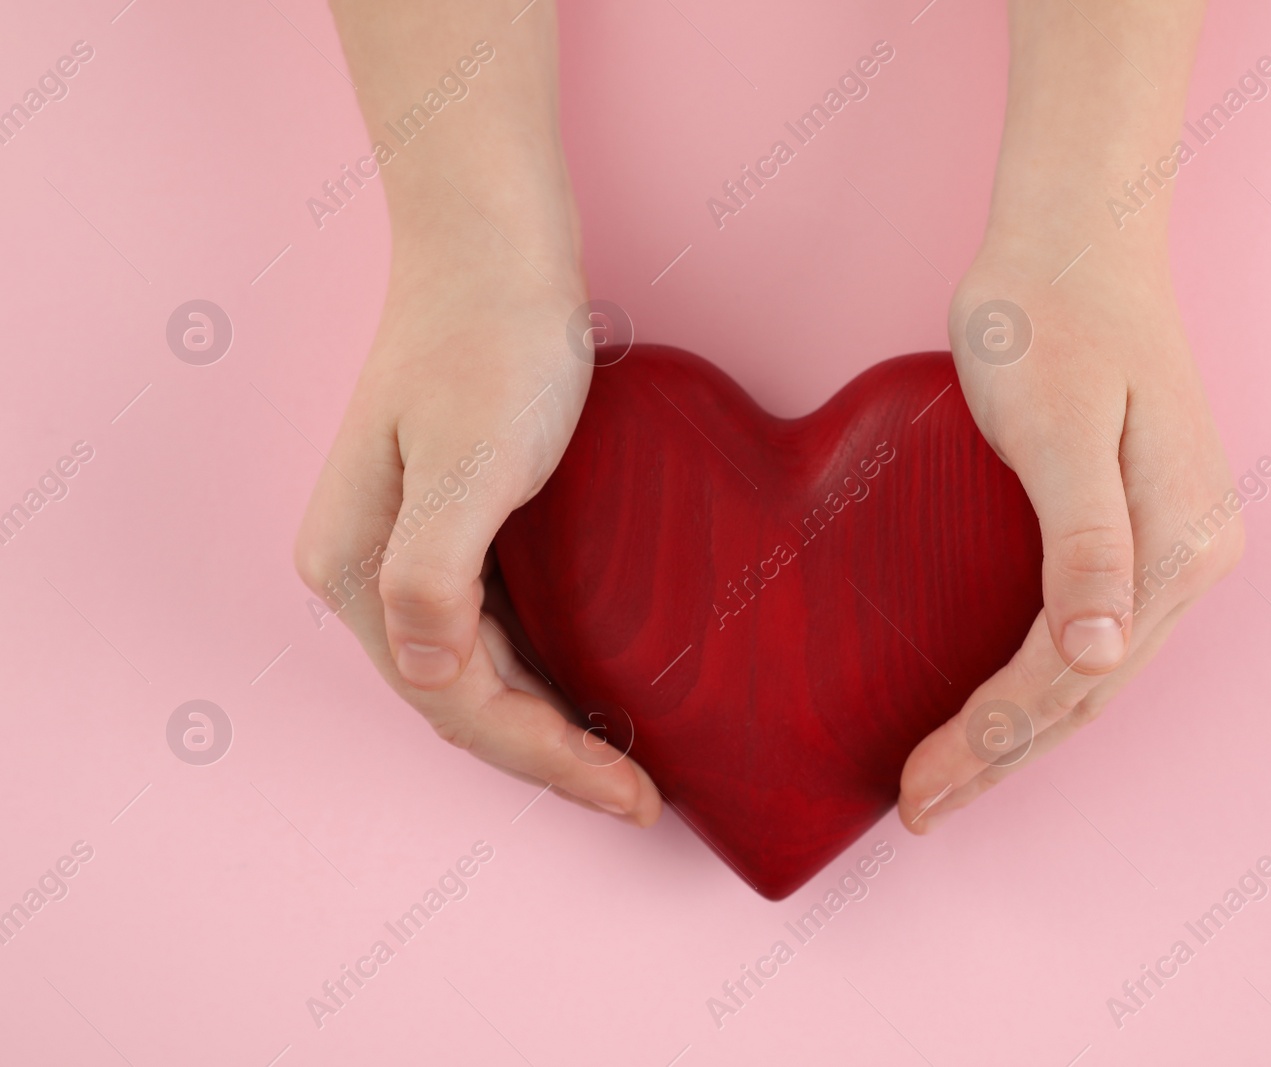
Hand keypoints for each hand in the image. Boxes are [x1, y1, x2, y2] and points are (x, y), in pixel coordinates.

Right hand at [293, 193, 661, 825]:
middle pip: (461, 699)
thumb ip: (438, 575)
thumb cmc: (491, 340)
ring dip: (546, 724)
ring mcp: (400, 547)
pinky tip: (593, 684)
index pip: (454, 702)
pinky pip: (493, 626)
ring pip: (475, 671)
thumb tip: (427, 673)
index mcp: (357, 568)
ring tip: (625, 764)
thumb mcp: (470, 460)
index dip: (544, 761)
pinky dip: (542, 669)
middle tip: (639, 798)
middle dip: (548, 757)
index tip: (632, 796)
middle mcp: (365, 570)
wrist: (495, 244)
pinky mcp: (444, 523)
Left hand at [896, 234, 1241, 831]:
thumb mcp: (1062, 425)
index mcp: (1179, 545)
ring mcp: (1173, 546)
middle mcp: (1191, 558)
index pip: (1071, 677)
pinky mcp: (1140, 527)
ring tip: (949, 781)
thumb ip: (1084, 539)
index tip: (920, 790)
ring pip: (1089, 675)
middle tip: (920, 810)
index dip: (993, 741)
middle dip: (1001, 758)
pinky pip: (1085, 633)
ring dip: (1019, 734)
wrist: (1076, 237)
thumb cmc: (1053, 317)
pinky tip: (992, 702)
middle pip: (1085, 692)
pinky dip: (1035, 682)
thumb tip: (1098, 654)